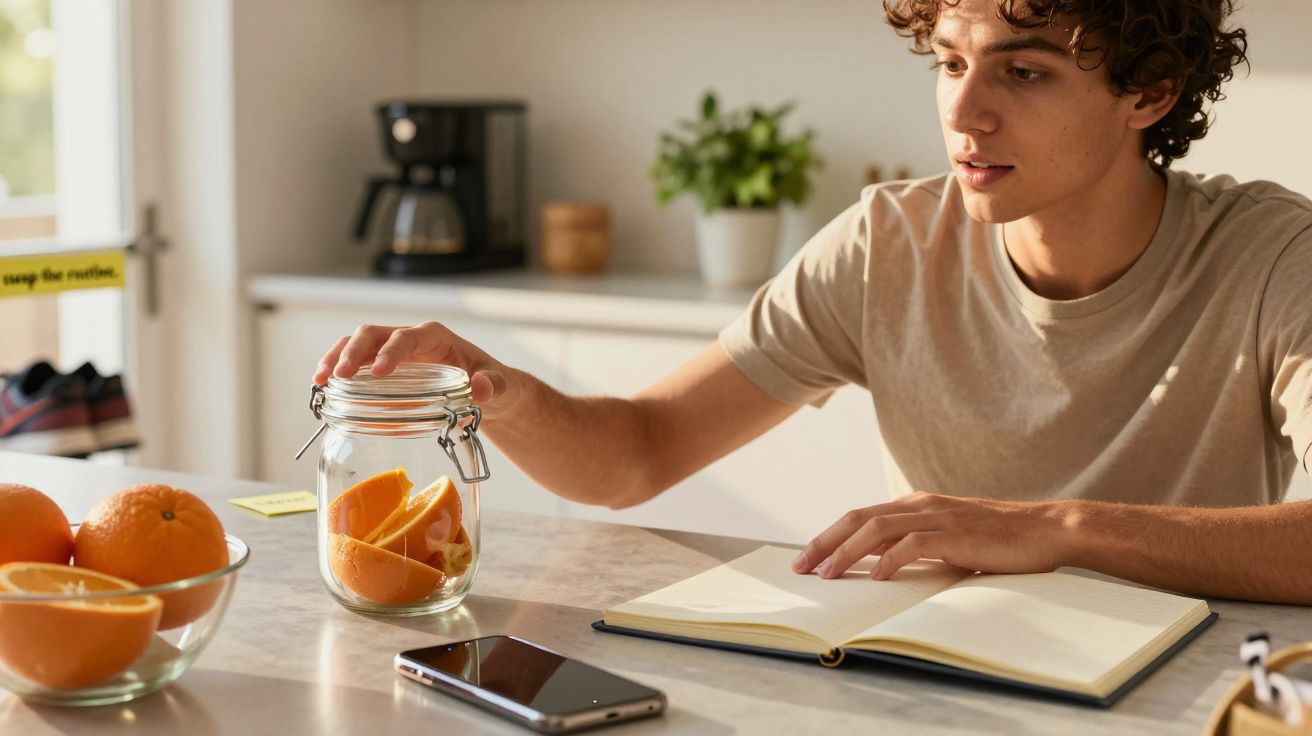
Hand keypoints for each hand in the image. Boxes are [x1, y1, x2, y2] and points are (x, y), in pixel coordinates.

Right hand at [313, 321, 519, 417]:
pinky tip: (324, 389)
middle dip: (354, 351)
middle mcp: (411, 339)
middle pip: (374, 334)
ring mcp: (395, 352)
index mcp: (435, 337)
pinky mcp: (386, 367)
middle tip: (338, 376)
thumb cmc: (495, 384)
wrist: (490, 391)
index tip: (380, 371)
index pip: (407, 336)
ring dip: (337, 358)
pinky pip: (358, 363)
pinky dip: (339, 371)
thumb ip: (493, 386)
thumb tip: (480, 389)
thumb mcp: (501, 386)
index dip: (392, 350)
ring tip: (320, 381)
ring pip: (358, 344)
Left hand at [790, 491, 1074, 580]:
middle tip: (801, 567)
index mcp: (916, 505)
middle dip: (825, 543)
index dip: (829, 536)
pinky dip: (891, 559)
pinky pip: (915, 543)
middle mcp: (921, 505)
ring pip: (878, 530)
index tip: (806, 558)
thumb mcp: (948, 540)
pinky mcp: (957, 534)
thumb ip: (916, 546)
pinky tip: (877, 576)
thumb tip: (881, 567)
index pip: (860, 517)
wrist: (1045, 530)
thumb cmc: (998, 540)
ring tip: (828, 574)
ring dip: (848, 552)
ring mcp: (938, 517)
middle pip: (859, 519)